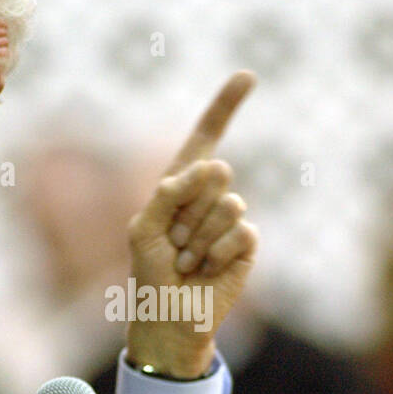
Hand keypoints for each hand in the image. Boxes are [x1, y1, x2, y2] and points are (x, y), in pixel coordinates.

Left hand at [124, 70, 258, 377]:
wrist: (169, 317)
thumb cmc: (150, 273)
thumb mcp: (144, 228)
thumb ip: (169, 193)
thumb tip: (213, 167)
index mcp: (181, 185)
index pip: (206, 138)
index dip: (225, 106)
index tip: (248, 76)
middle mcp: (209, 197)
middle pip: (214, 174)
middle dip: (188, 211)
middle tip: (174, 242)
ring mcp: (231, 220)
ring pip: (229, 206)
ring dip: (200, 239)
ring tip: (188, 260)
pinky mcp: (246, 246)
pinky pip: (241, 233)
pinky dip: (218, 255)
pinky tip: (206, 271)